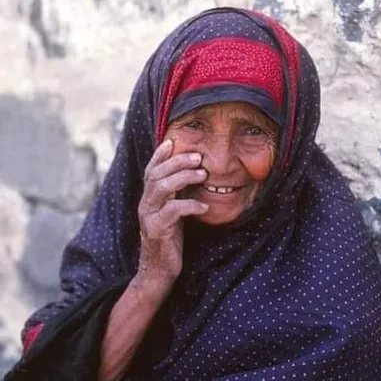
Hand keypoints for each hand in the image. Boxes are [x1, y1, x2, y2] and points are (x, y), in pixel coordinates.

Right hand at [135, 139, 207, 296]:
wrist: (158, 271)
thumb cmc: (169, 240)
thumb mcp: (172, 214)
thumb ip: (176, 197)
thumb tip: (192, 177)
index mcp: (148, 199)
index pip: (151, 170)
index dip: (160, 154)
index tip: (173, 141)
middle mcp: (145, 204)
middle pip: (157, 174)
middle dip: (178, 161)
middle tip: (198, 157)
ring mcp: (149, 217)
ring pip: (162, 188)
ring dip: (184, 177)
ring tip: (203, 175)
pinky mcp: (157, 231)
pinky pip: (173, 211)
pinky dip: (190, 206)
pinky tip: (204, 208)